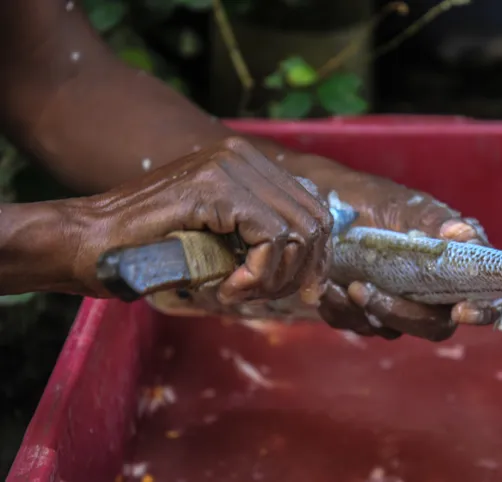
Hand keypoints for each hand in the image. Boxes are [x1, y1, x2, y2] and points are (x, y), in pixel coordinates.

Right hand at [66, 137, 332, 300]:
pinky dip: (258, 274)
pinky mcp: (214, 187)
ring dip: (275, 276)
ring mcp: (229, 166)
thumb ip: (260, 235)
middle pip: (315, 220)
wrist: (88, 242)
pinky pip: (271, 237)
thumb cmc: (149, 247)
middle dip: (301, 271)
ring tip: (239, 292)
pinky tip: (228, 289)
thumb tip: (314, 262)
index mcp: (247, 162)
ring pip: (298, 231)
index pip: (313, 208)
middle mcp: (242, 155)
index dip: (314, 256)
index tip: (296, 290)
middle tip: (263, 295)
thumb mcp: (219, 238)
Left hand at [316, 171, 501, 341]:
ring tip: (340, 282)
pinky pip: (359, 325)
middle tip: (362, 288)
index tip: (461, 311)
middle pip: (435, 324)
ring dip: (363, 311)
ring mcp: (399, 303)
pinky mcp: (367, 311)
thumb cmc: (369, 198)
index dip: (484, 311)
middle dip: (399, 313)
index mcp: (454, 262)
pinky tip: (327, 287)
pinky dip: (341, 310)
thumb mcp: (401, 205)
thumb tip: (463, 234)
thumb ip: (433, 221)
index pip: (485, 296)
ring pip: (392, 329)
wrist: (321, 202)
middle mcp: (432, 289)